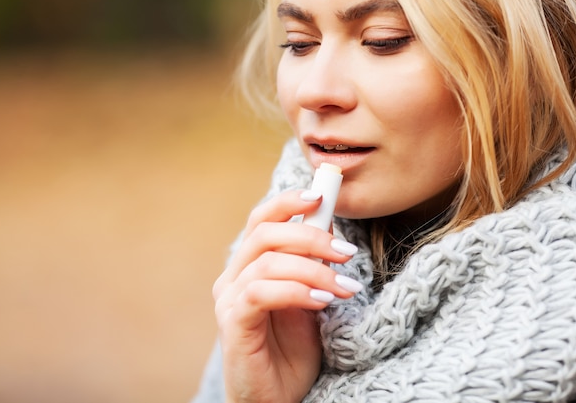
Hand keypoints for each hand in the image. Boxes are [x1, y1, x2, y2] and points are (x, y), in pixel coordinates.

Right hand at [213, 189, 360, 402]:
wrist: (277, 400)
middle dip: (311, 236)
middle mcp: (232, 277)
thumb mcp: (310, 298)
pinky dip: (295, 291)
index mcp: (249, 266)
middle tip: (346, 252)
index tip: (321, 194)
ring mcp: (229, 300)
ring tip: (346, 288)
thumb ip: (311, 264)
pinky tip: (322, 302)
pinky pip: (260, 293)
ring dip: (313, 270)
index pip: (261, 219)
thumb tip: (328, 222)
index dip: (288, 202)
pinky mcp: (232, 324)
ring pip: (267, 262)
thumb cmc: (293, 351)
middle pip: (264, 233)